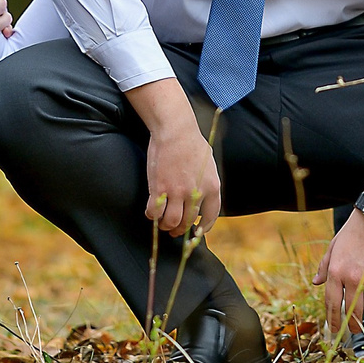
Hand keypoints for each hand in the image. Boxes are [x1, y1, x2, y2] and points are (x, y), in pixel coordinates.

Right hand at [129, 78, 221, 233]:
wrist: (175, 130)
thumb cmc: (192, 143)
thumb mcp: (209, 164)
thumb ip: (207, 183)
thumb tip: (202, 197)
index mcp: (212, 187)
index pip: (210, 216)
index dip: (202, 228)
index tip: (196, 232)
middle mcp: (196, 193)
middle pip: (187, 222)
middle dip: (180, 230)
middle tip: (173, 230)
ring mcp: (177, 192)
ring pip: (171, 222)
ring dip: (165, 226)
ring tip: (162, 223)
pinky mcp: (159, 189)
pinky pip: (154, 213)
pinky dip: (151, 216)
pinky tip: (151, 212)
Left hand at [317, 170, 363, 334]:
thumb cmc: (353, 231)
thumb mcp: (333, 246)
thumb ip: (324, 266)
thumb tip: (316, 283)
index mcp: (336, 271)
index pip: (331, 303)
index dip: (333, 320)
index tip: (335, 330)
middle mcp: (353, 277)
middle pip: (352, 310)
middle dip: (353, 325)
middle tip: (354, 330)